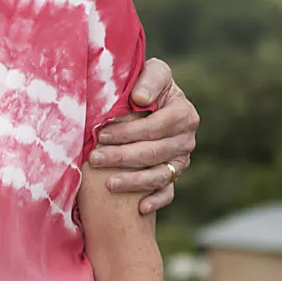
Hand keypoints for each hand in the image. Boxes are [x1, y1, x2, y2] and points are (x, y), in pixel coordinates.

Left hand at [88, 57, 197, 214]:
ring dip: (134, 182)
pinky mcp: (174, 175)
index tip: (101, 135)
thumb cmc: (145, 85)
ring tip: (109, 184)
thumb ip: (149, 80)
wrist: (148, 101)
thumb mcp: (152, 72)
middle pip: (154, 152)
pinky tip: (140, 208)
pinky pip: (168, 192)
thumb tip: (139, 100)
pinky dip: (156, 200)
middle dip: (122, 157)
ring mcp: (181, 159)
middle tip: (95, 159)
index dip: (128, 132)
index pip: (155, 127)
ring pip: (160, 175)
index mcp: (183, 113)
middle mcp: (187, 139)